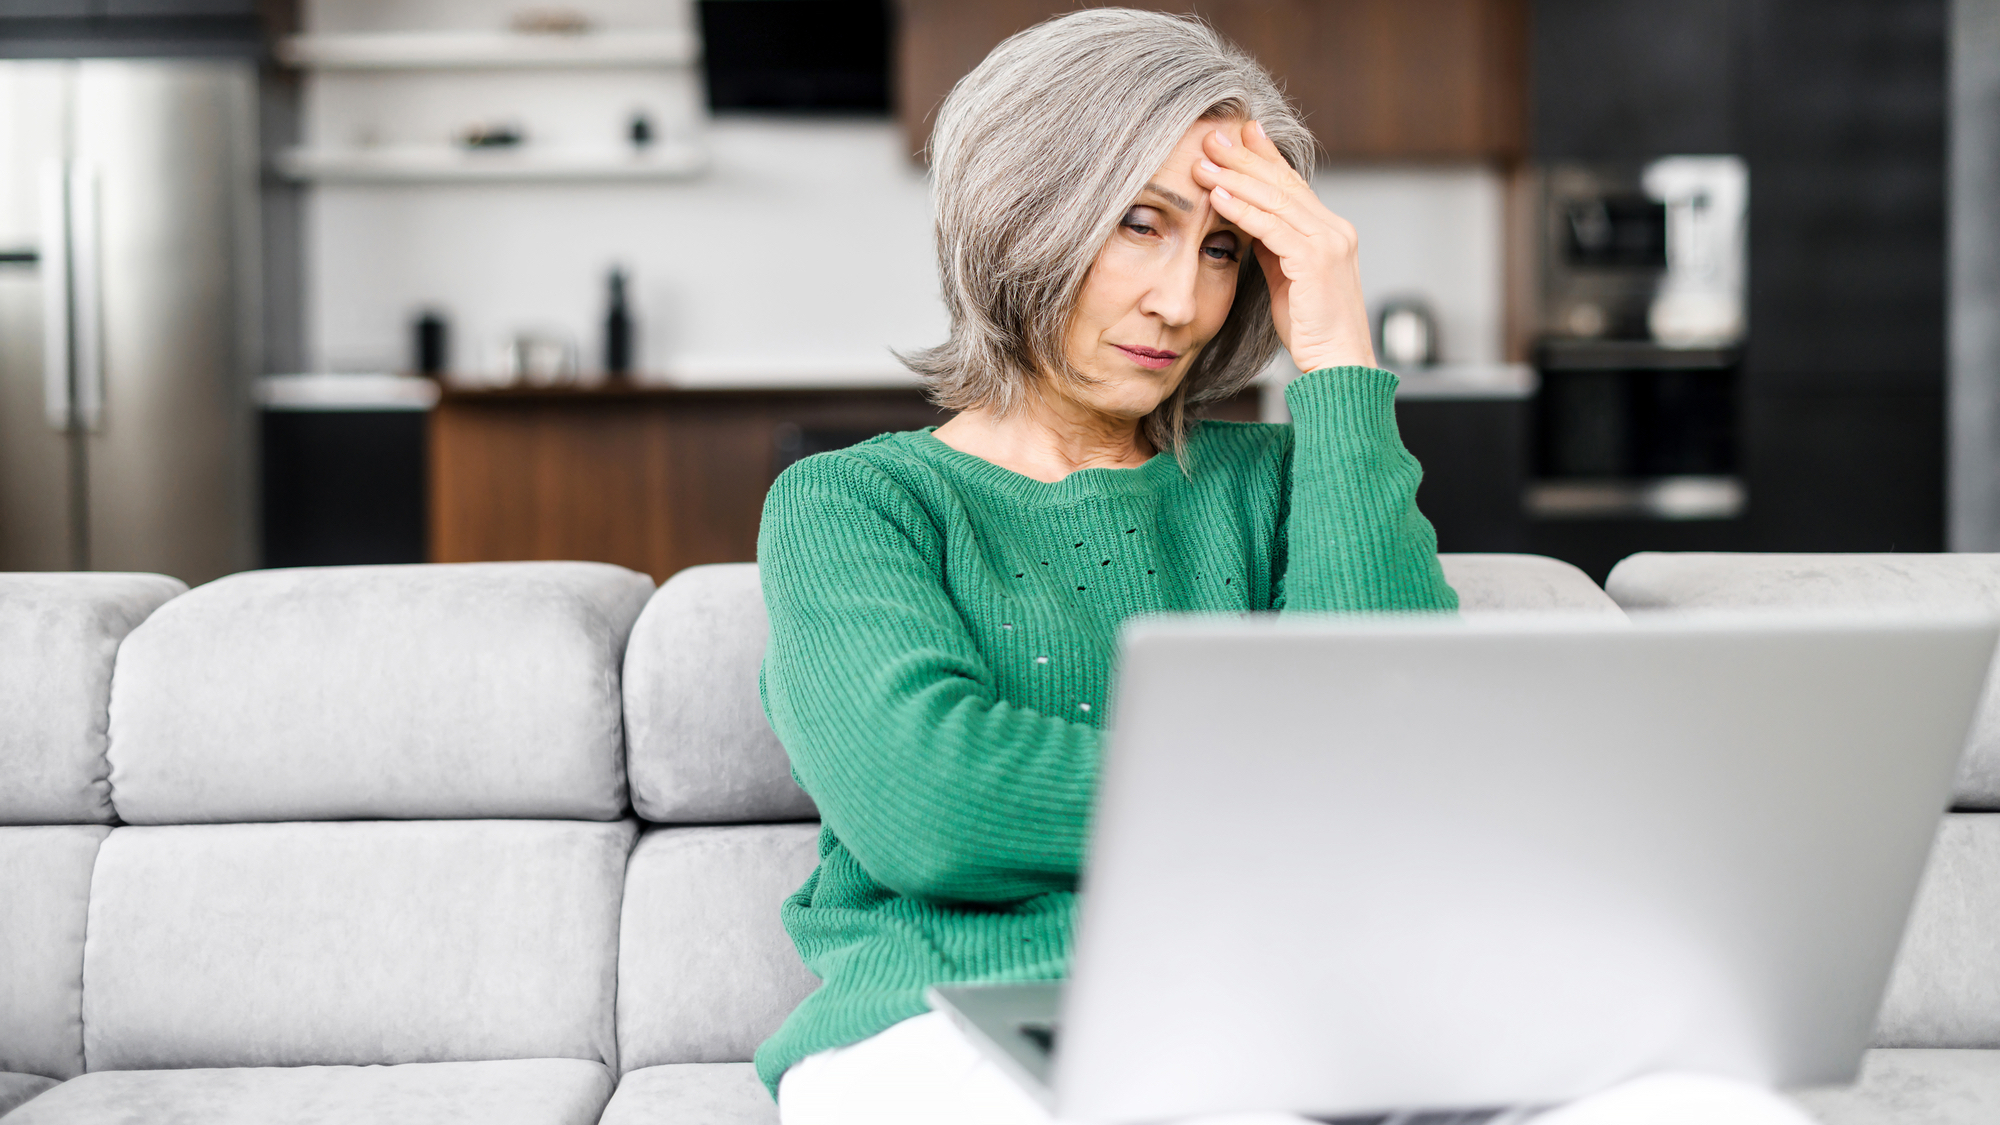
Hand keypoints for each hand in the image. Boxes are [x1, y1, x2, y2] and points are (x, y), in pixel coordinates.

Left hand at [1191, 120, 1376, 371]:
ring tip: (1205, 161)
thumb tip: (1246, 221)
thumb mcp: (1287, 279)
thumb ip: (1272, 247)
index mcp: (1330, 231)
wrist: (1338, 364)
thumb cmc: (1312, 329)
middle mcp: (1334, 230)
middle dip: (1245, 157)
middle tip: (1212, 135)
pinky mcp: (1316, 262)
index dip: (1265, 156)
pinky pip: (1272, 228)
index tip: (1241, 131)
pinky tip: (1218, 195)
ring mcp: (1329, 243)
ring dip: (1235, 177)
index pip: (1292, 184)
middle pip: (1282, 183)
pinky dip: (1242, 210)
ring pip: (1275, 200)